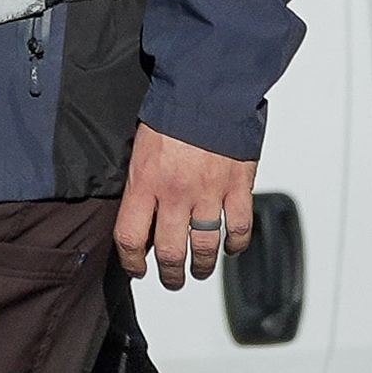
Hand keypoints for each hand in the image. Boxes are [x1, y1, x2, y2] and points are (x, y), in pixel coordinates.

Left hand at [116, 125, 258, 290]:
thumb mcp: (140, 151)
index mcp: (145, 183)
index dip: (132, 261)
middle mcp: (176, 194)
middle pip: (171, 251)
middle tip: (171, 280)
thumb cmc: (170, 116)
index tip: (136, 269)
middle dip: (170, 274)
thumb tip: (143, 219)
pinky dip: (236, 244)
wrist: (207, 92)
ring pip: (206, 247)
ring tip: (199, 271)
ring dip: (202, 266)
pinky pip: (239, 228)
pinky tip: (231, 249)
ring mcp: (210, 193)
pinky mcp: (238, 187)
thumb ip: (141, 186)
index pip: (131, 237)